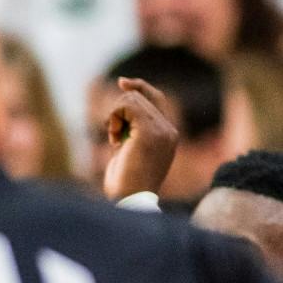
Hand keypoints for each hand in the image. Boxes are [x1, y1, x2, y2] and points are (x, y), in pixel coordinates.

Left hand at [101, 76, 178, 199]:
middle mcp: (169, 130)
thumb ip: (132, 128)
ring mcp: (162, 130)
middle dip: (118, 113)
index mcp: (169, 135)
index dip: (140, 87)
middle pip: (139, 98)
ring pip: (131, 100)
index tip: (122, 82)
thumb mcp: (129, 150)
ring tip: (114, 140)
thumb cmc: (126, 183)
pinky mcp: (149, 131)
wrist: (130, 200)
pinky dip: (113, 119)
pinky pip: (126, 106)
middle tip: (114, 137)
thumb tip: (124, 97)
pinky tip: (114, 139)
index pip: (157, 98)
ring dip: (114, 117)